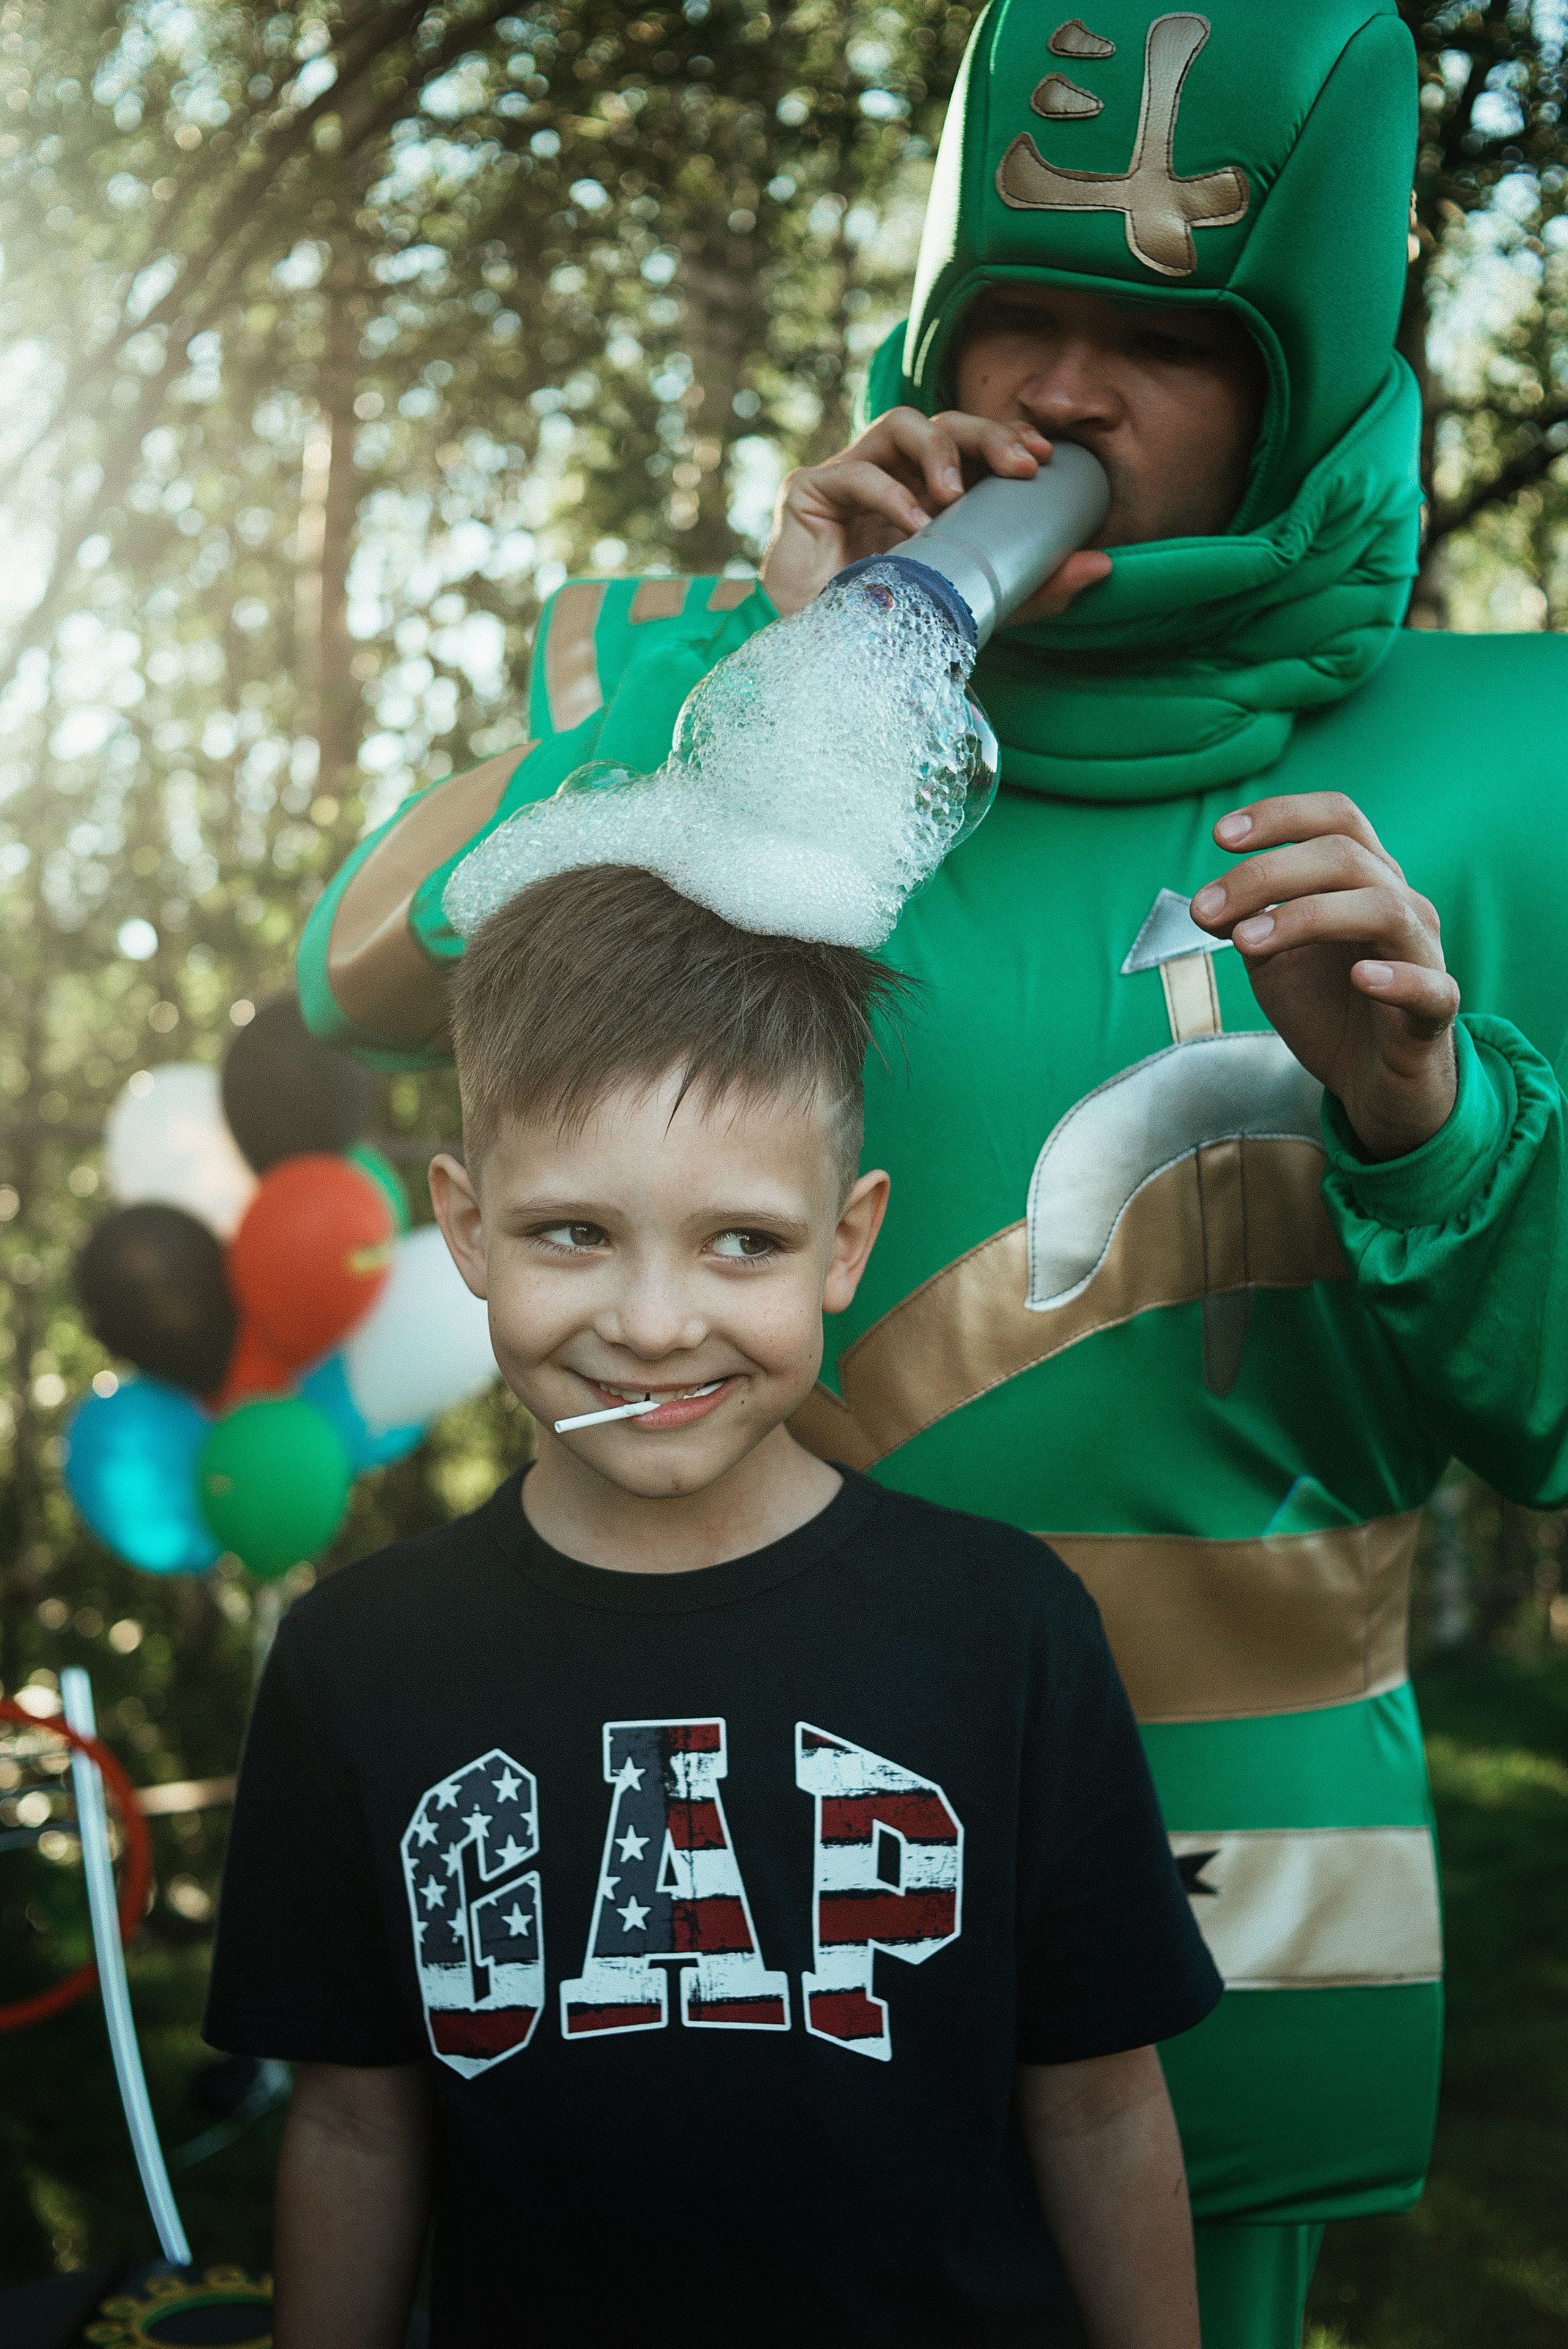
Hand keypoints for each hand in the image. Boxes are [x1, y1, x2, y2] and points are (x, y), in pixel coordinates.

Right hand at [760, 404, 1111, 617]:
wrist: (819, 667)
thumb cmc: (890, 630)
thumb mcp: (978, 606)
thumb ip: (1035, 588)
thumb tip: (1104, 565)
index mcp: (927, 493)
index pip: (971, 445)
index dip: (1006, 438)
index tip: (1043, 460)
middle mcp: (892, 476)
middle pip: (945, 423)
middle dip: (987, 434)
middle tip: (1020, 465)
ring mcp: (849, 479)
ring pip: (900, 424)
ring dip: (938, 450)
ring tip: (954, 494)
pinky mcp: (809, 492)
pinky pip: (854, 472)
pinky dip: (888, 493)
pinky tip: (912, 525)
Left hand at [1190, 792, 1459, 1161]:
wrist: (1371, 1082)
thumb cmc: (1326, 1007)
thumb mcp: (1272, 960)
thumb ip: (1247, 924)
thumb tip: (1207, 905)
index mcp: (1362, 881)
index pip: (1336, 818)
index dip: (1281, 816)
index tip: (1220, 836)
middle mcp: (1399, 903)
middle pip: (1346, 855)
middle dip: (1267, 873)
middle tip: (1205, 909)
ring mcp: (1422, 954)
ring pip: (1384, 909)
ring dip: (1308, 917)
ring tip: (1245, 942)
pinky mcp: (1433, 1012)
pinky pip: (1432, 987)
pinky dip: (1398, 978)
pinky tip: (1360, 978)